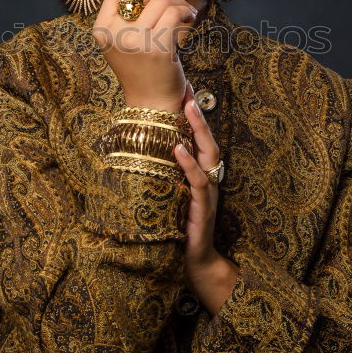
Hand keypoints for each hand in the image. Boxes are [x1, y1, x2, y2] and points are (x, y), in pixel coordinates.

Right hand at [92, 0, 197, 112]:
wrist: (151, 103)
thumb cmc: (140, 68)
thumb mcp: (123, 37)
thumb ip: (119, 7)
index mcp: (101, 28)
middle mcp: (114, 34)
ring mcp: (134, 41)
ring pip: (163, 2)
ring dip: (181, 4)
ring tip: (187, 14)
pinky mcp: (156, 48)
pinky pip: (175, 15)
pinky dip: (187, 14)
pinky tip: (189, 23)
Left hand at [173, 81, 220, 273]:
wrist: (193, 262)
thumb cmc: (179, 227)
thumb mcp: (171, 196)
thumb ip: (166, 175)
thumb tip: (142, 152)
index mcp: (201, 175)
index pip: (200, 139)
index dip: (194, 117)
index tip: (186, 91)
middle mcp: (208, 179)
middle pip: (207, 140)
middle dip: (199, 115)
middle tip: (189, 90)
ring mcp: (208, 192)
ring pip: (207, 153)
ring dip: (197, 129)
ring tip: (188, 108)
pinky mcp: (202, 206)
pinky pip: (197, 180)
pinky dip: (188, 163)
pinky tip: (178, 149)